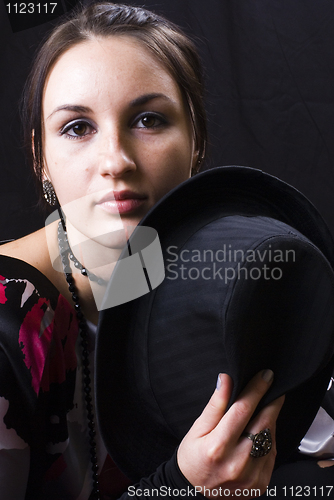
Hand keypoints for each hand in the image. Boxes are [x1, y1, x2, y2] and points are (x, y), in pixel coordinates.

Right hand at [177, 370, 284, 497]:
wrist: (193, 492)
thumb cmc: (192, 458)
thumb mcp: (197, 428)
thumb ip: (215, 404)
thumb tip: (226, 380)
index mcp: (217, 447)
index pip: (243, 410)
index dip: (256, 390)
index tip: (265, 376)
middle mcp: (237, 463)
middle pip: (263, 424)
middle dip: (271, 402)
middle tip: (274, 388)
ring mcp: (251, 476)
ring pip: (270, 438)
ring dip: (270, 420)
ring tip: (263, 410)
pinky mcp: (260, 484)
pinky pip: (272, 454)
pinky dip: (269, 439)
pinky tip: (260, 433)